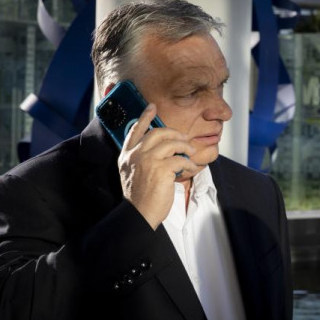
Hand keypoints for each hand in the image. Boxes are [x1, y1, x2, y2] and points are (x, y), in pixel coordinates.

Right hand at [118, 104, 197, 229]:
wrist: (139, 213)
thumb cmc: (139, 196)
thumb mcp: (131, 172)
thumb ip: (140, 158)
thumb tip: (160, 149)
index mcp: (127, 155)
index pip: (135, 130)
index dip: (144, 117)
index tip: (152, 106)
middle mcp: (135, 155)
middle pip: (157, 133)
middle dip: (173, 133)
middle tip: (183, 137)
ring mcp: (148, 161)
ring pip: (171, 143)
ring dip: (184, 146)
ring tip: (191, 151)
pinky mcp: (161, 170)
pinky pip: (180, 160)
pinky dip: (189, 163)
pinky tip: (192, 168)